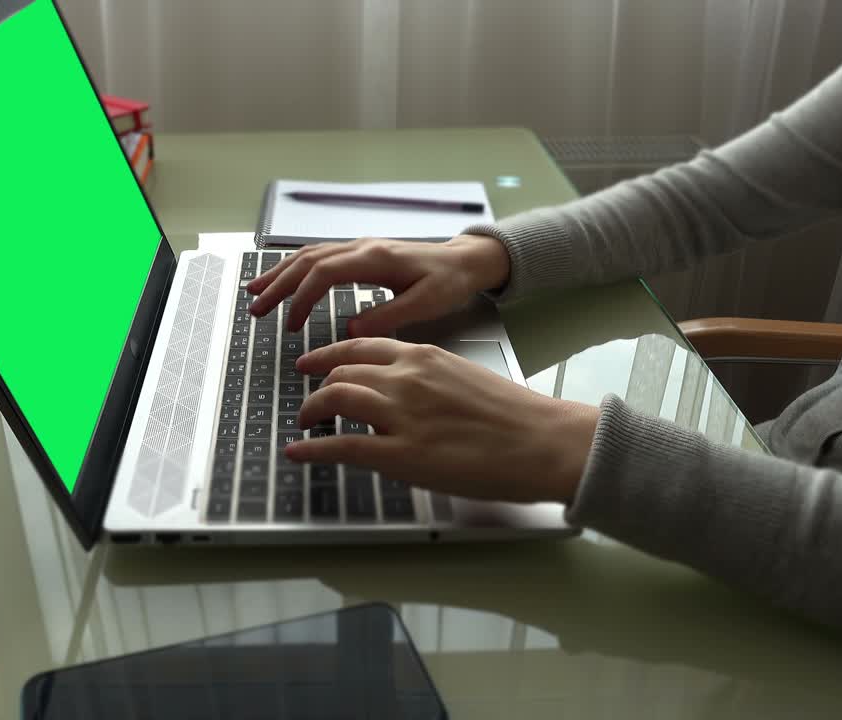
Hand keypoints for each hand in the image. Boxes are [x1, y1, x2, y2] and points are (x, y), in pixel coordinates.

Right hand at [246, 234, 509, 335]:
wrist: (464, 261)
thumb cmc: (448, 282)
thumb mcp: (425, 304)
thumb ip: (388, 316)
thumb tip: (350, 330)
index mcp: (374, 259)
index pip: (324, 274)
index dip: (301, 299)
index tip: (290, 326)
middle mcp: (361, 248)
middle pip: (307, 261)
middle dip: (277, 285)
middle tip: (254, 309)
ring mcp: (359, 247)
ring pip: (309, 255)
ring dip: (280, 274)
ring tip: (255, 293)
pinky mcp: (360, 253)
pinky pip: (319, 256)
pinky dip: (295, 268)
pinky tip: (282, 279)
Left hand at [285, 337, 600, 503]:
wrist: (544, 441)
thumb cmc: (517, 418)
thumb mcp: (465, 379)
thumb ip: (429, 381)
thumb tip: (404, 396)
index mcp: (424, 357)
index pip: (362, 346)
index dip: (329, 355)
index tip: (313, 362)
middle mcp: (406, 377)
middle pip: (342, 371)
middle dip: (318, 385)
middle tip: (308, 398)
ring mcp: (401, 414)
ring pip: (335, 398)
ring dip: (312, 410)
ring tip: (306, 422)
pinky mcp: (401, 454)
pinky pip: (341, 446)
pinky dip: (312, 449)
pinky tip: (298, 453)